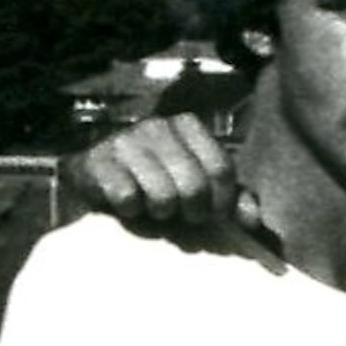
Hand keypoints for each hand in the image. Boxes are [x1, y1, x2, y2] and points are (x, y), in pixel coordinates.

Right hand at [62, 115, 270, 256]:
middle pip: (193, 186)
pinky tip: (128, 205)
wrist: (101, 187)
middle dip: (191, 212)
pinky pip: (126, 197)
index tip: (212, 215)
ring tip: (154, 208)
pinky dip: (131, 211)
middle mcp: (156, 125)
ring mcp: (124, 140)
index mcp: (188, 126)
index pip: (221, 170)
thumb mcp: (204, 193)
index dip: (221, 203)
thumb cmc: (161, 188)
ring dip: (160, 213)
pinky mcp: (95, 160)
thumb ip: (235, 202)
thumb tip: (250, 219)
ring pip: (161, 194)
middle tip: (180, 214)